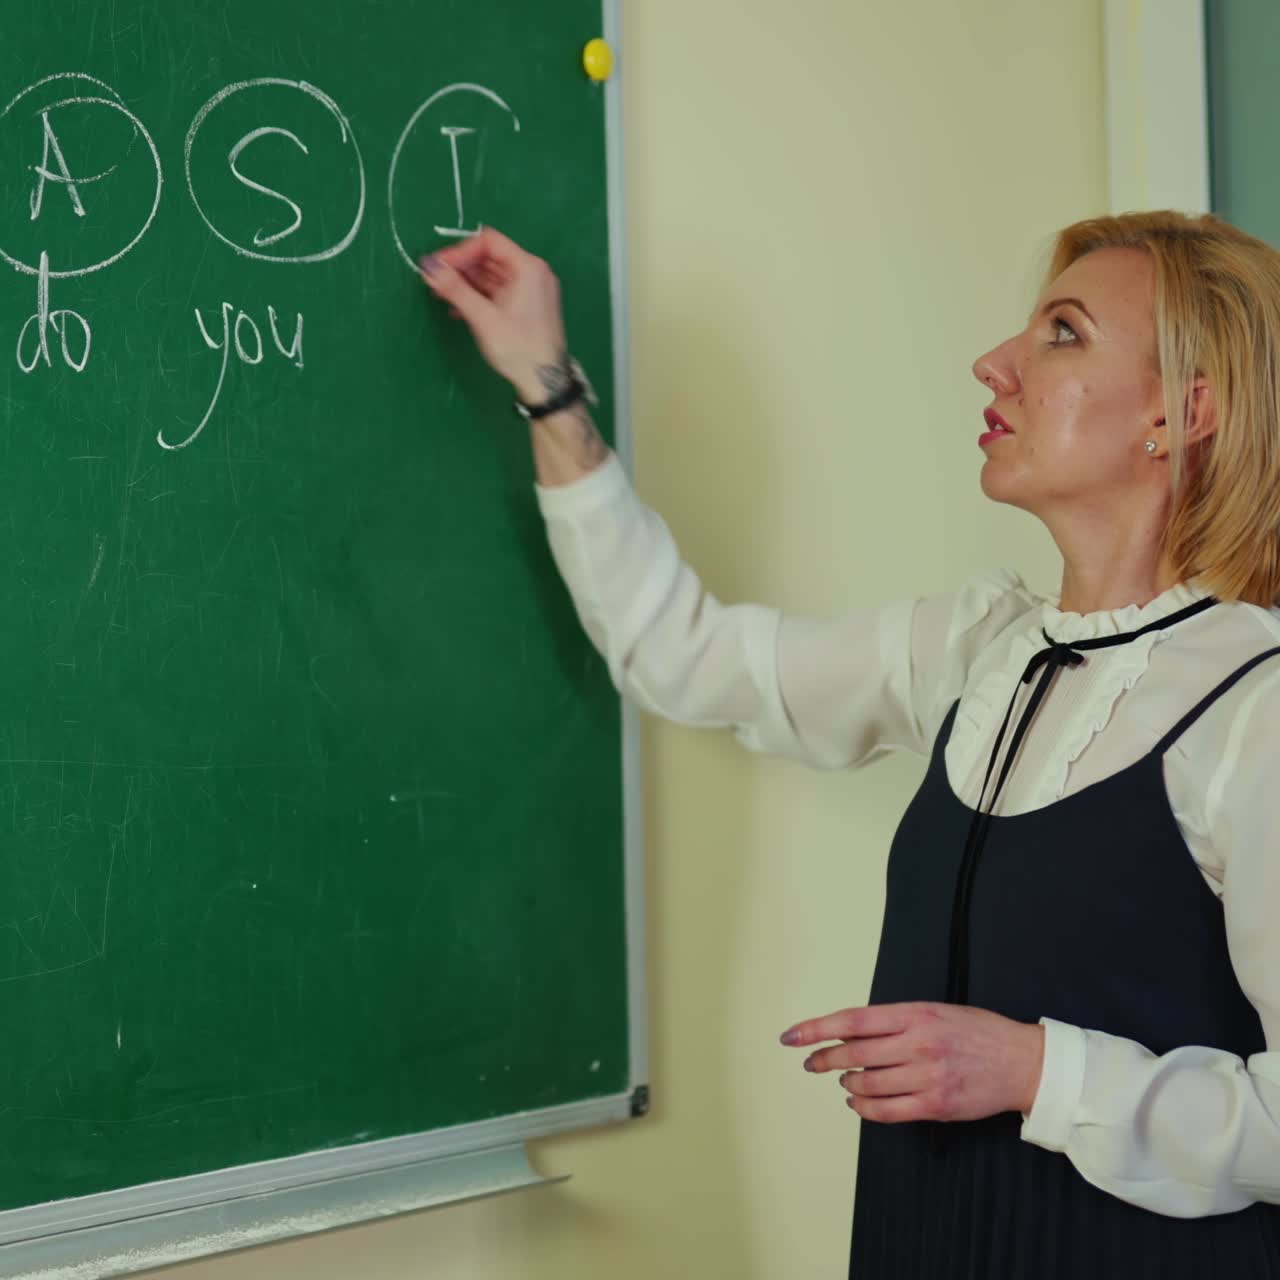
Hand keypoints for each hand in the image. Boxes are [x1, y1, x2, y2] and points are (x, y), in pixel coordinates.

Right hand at [419, 229, 567, 399]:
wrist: (545, 383)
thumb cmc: (518, 349)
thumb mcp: (483, 318)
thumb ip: (455, 289)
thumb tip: (428, 266)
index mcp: (528, 268)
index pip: (488, 242)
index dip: (459, 252)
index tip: (438, 267)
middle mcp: (533, 272)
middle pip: (490, 258)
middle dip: (461, 269)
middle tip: (435, 283)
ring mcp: (532, 289)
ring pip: (492, 276)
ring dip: (467, 284)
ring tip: (443, 297)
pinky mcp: (528, 305)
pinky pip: (499, 291)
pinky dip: (479, 296)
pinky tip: (460, 310)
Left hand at [781, 1002, 1044, 1123]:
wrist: (1022, 1061)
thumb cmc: (976, 1032)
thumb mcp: (934, 1011)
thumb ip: (895, 1021)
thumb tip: (851, 1032)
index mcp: (914, 1014)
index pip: (852, 1020)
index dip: (817, 1029)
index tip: (792, 1037)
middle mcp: (917, 1044)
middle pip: (853, 1054)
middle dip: (824, 1060)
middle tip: (812, 1063)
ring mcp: (926, 1076)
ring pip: (867, 1085)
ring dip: (848, 1084)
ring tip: (845, 1081)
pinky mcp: (935, 1105)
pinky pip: (887, 1112)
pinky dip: (865, 1109)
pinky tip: (859, 1102)